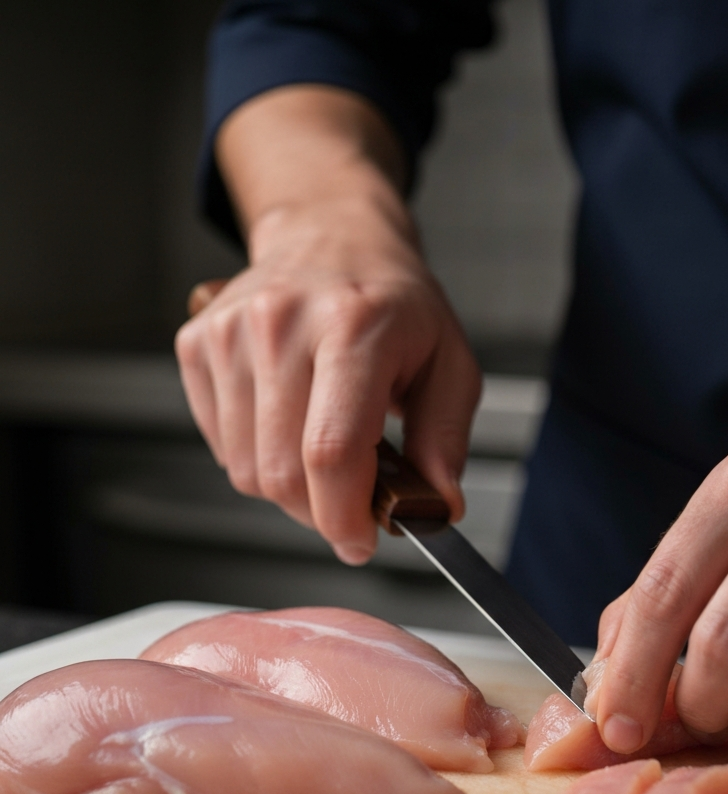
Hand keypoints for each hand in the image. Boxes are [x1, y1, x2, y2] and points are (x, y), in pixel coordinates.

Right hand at [175, 86, 480, 564]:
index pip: (331, 451)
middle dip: (322, 512)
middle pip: (282, 473)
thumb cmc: (395, 305)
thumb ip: (444, 441)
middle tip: (354, 499)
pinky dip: (259, 457)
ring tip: (326, 449)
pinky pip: (222, 446)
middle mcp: (280, 325)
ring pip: (246, 470)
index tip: (361, 541)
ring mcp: (229, 333)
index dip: (344, 516)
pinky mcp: (197, 345)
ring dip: (291, 488)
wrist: (332, 237)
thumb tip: (436, 508)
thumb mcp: (449, 365)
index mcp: (352, 327)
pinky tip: (290, 424)